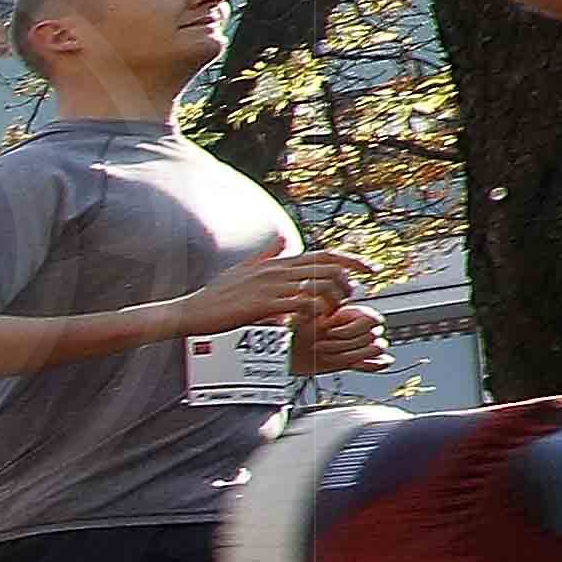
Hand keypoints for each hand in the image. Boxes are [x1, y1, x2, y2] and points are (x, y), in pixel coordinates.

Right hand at [189, 245, 361, 334]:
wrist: (191, 312)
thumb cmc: (215, 296)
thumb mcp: (242, 268)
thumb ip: (266, 254)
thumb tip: (282, 238)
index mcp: (276, 262)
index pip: (324, 255)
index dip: (352, 260)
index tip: (370, 269)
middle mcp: (277, 270)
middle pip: (328, 269)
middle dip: (348, 284)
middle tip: (349, 299)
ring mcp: (271, 287)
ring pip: (320, 286)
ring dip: (334, 301)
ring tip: (330, 313)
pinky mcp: (264, 305)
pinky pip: (303, 305)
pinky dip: (315, 313)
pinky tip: (312, 322)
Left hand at [288, 301, 390, 375]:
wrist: (292, 352)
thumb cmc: (298, 331)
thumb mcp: (302, 315)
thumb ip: (310, 302)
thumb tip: (308, 286)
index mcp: (355, 312)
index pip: (369, 320)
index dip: (347, 329)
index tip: (328, 332)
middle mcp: (363, 326)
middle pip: (370, 337)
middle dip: (342, 344)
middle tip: (319, 346)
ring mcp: (364, 343)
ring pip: (376, 349)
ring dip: (350, 355)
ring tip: (328, 355)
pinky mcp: (362, 360)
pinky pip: (380, 362)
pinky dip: (373, 365)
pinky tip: (358, 365)